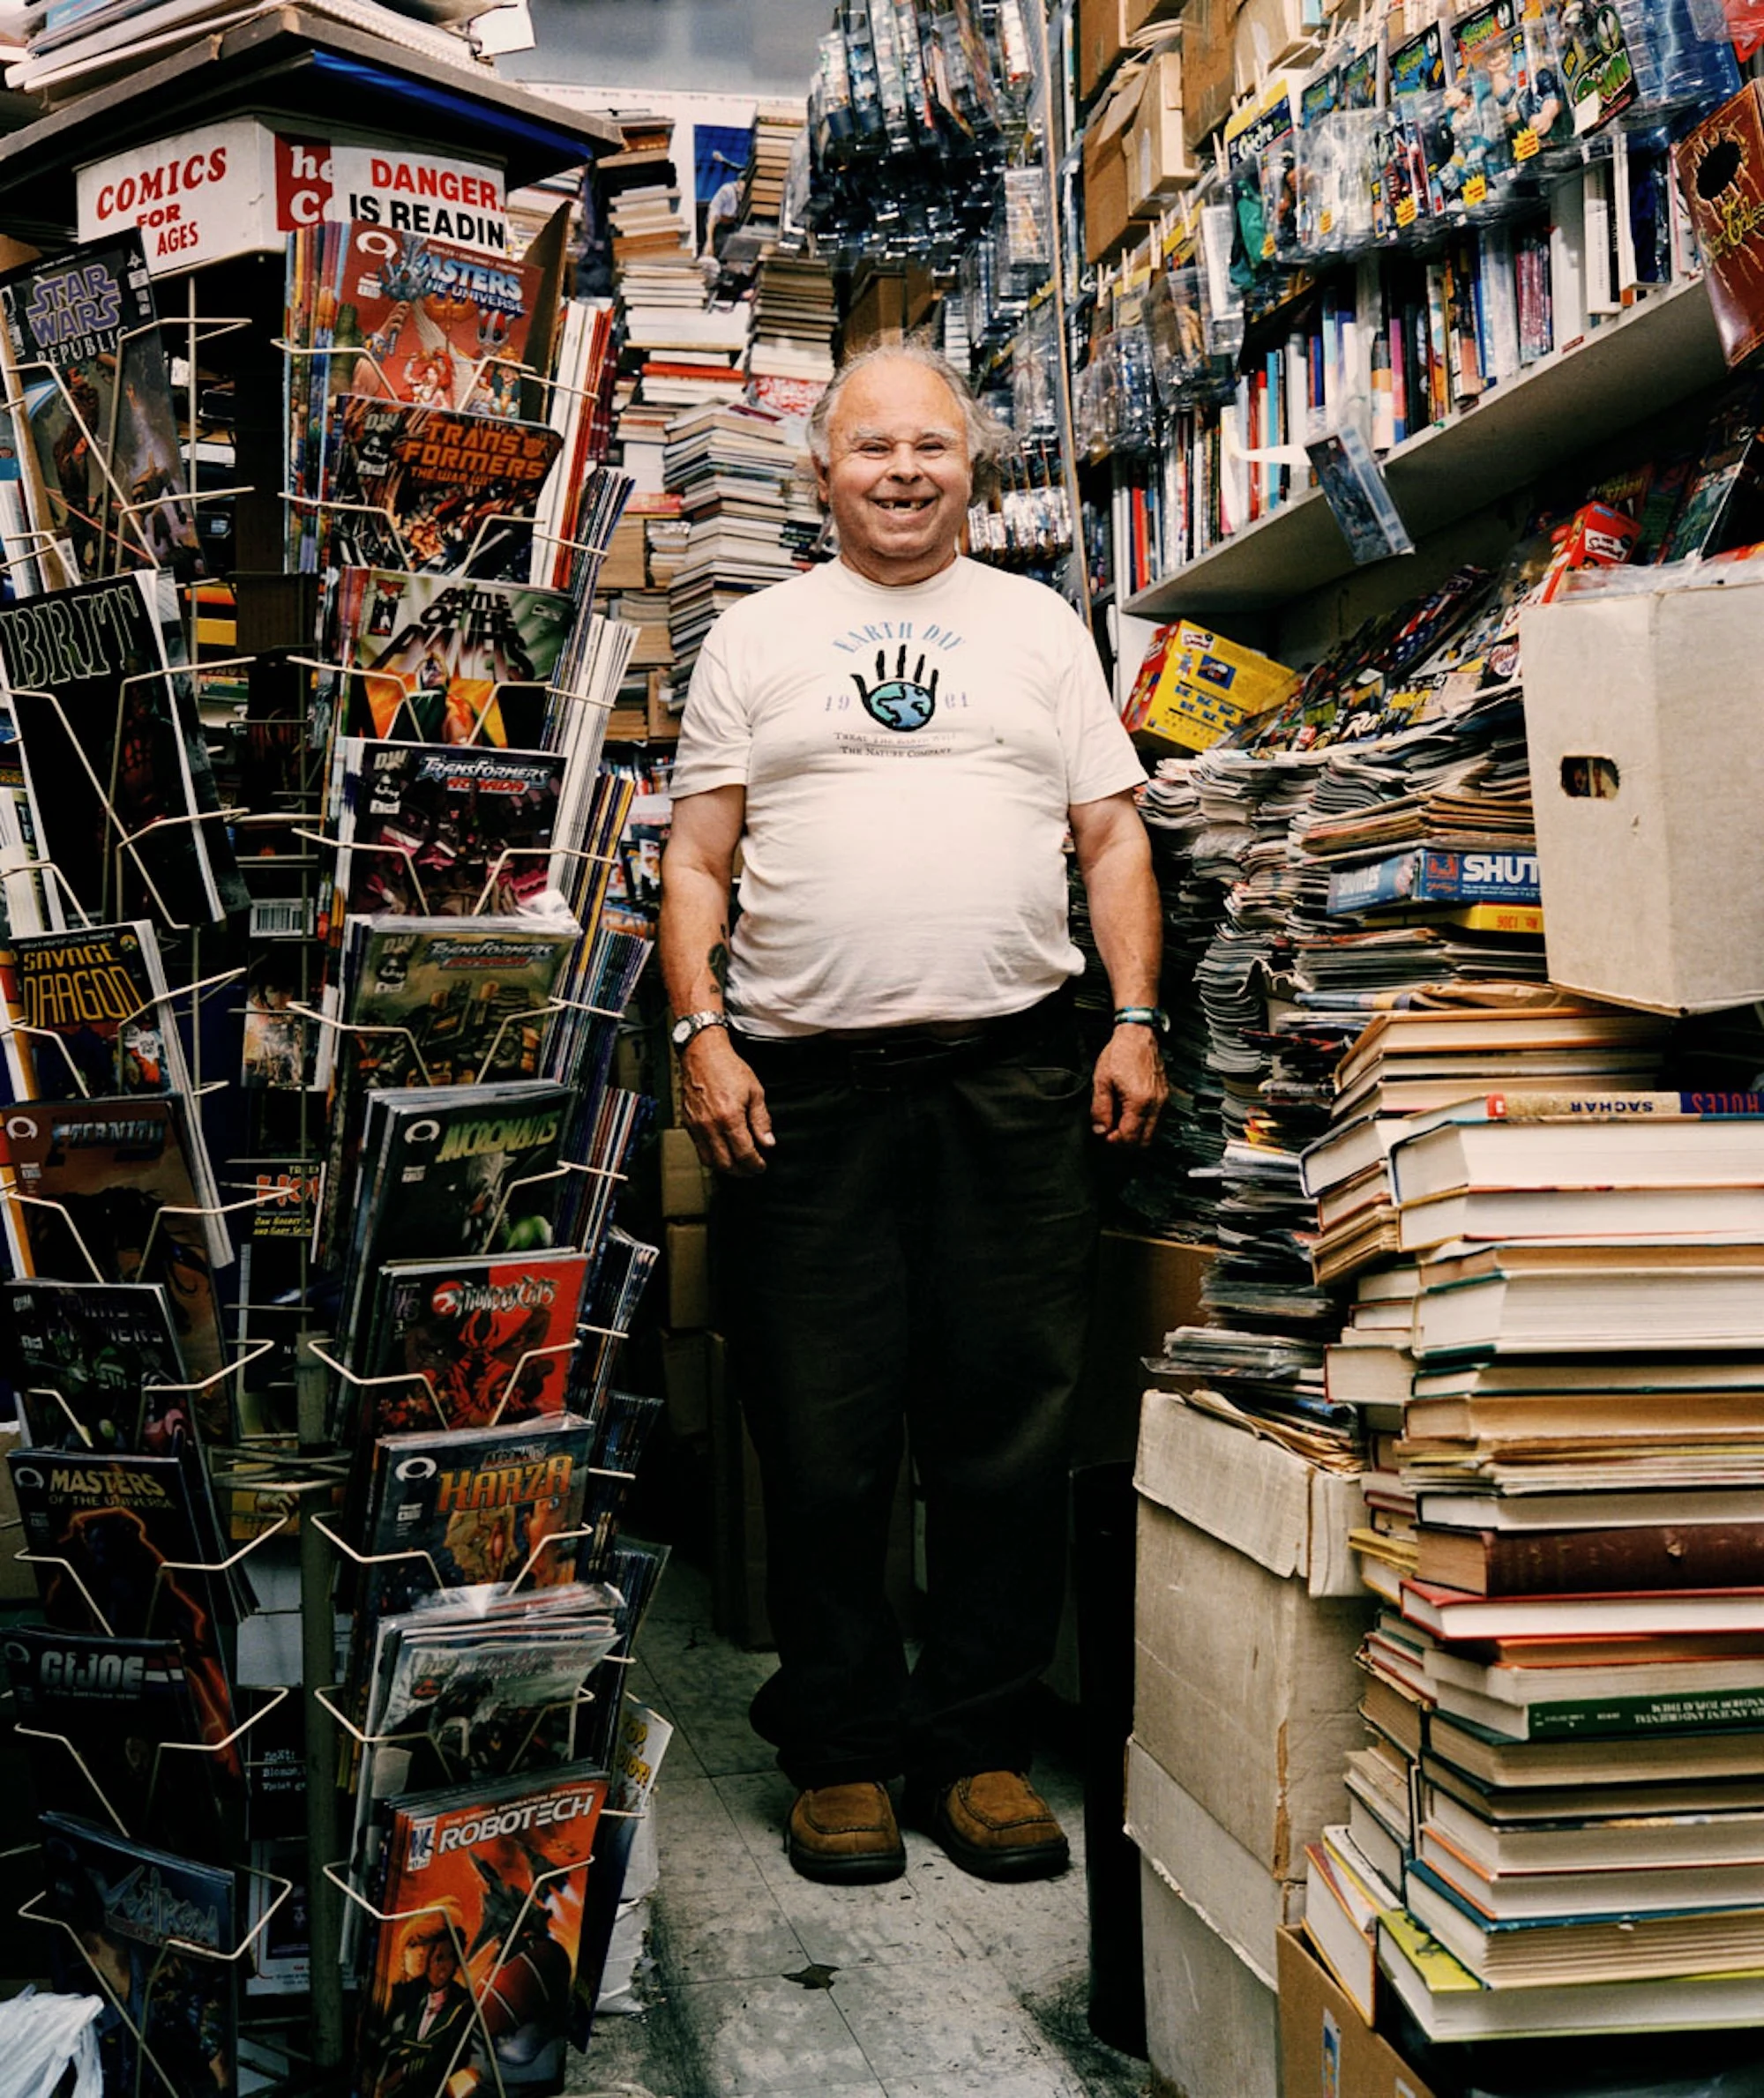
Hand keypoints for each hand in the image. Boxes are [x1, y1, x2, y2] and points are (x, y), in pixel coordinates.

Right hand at [679, 1030, 774, 1175]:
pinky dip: (711, 1155)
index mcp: (729, 1117)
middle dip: (741, 1171)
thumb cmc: (727, 1067)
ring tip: (737, 1164)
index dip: (755, 1164)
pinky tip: (722, 1150)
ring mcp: (697, 1125)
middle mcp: (710, 1125)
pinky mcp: (688, 1123)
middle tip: (751, 1168)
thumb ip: (761, 1120)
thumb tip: (768, 1141)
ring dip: (725, 1167)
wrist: (702, 1053)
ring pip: (709, 1161)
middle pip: (726, 1164)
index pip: (744, 1153)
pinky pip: (699, 1149)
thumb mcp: (755, 1091)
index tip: (761, 1166)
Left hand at [1090, 1024, 1167, 1146]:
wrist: (1137, 1035)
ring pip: (1151, 1132)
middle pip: (1144, 1140)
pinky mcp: (1164, 1096)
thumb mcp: (1102, 1081)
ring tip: (1118, 1123)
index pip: (1130, 1137)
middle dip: (1126, 1142)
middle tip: (1111, 1134)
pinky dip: (1142, 1123)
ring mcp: (1162, 1100)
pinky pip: (1156, 1120)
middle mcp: (1155, 1103)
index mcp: (1139, 1101)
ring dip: (1135, 1133)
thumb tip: (1100, 1129)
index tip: (1104, 1135)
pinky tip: (1128, 1114)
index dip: (1114, 1142)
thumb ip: (1100, 1109)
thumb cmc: (1121, 1052)